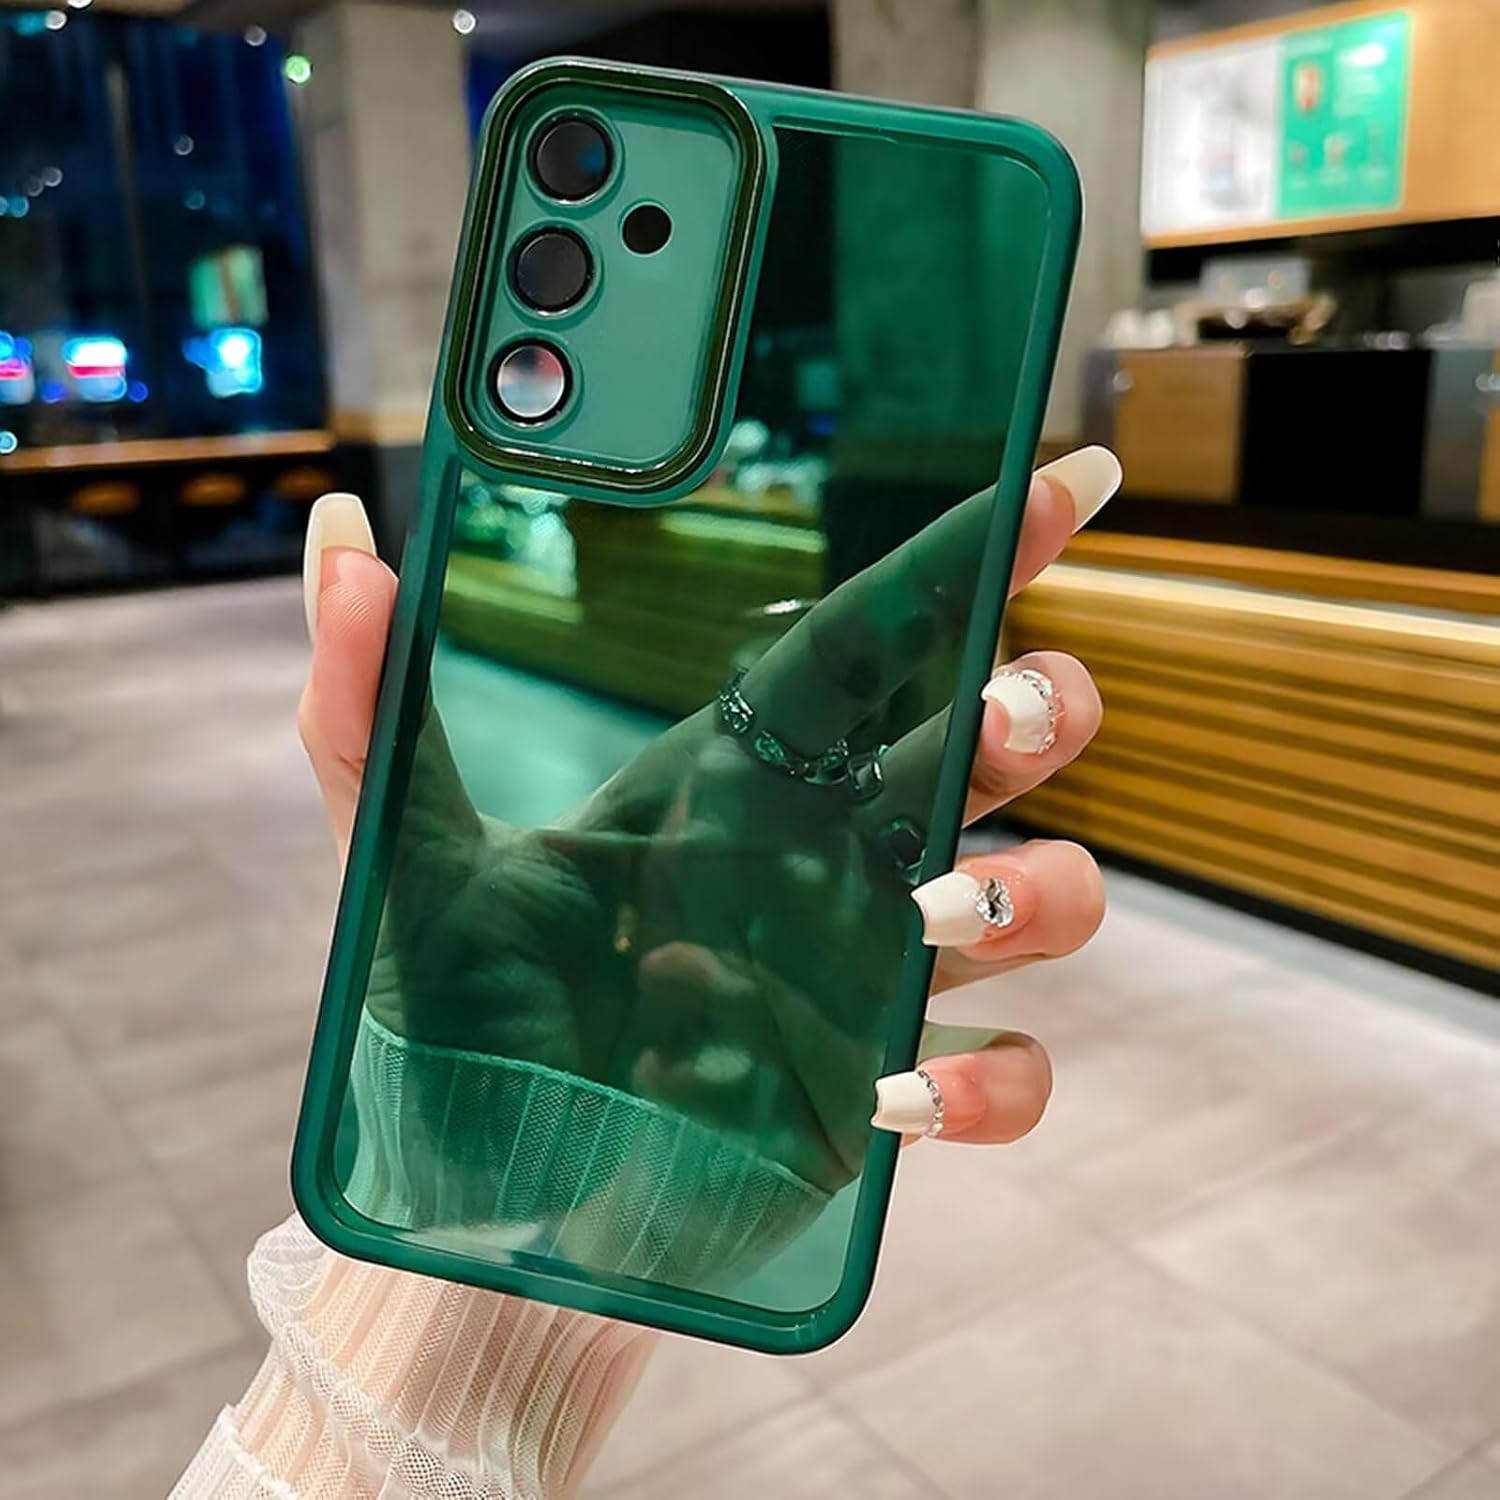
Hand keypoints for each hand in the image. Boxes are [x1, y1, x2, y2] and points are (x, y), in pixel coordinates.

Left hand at [299, 451, 1113, 1204]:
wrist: (478, 1194)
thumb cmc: (451, 1018)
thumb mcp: (401, 861)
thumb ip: (368, 705)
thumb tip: (338, 538)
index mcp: (735, 782)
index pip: (872, 642)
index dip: (973, 556)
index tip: (1064, 480)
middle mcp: (824, 863)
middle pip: (991, 749)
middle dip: (1039, 707)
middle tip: (1010, 708)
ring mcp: (866, 980)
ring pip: (1046, 899)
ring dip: (1038, 889)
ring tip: (938, 911)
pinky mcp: (879, 1101)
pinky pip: (1004, 1080)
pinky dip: (985, 1086)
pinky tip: (896, 1098)